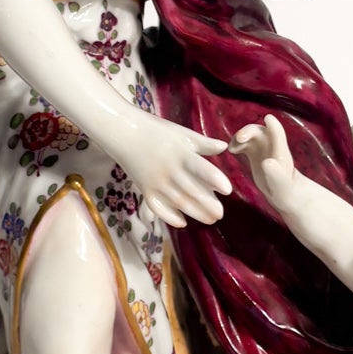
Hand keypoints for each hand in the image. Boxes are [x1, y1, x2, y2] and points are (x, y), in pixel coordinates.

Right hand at [116, 114, 232, 227]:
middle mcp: (169, 170)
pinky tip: (183, 222)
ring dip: (196, 213)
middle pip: (192, 192)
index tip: (228, 190)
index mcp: (181, 154)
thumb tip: (225, 147)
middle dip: (208, 205)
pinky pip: (158, 207)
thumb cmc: (157, 131)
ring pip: (178, 202)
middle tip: (221, 213)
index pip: (201, 169)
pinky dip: (170, 217)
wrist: (124, 132)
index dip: (215, 180)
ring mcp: (156, 182)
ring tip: (211, 219)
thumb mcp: (182, 133)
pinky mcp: (145, 189)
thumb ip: (204, 143)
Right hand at [229, 114, 296, 205]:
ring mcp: (261, 146)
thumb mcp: (279, 182)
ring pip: (249, 134)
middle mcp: (270, 144)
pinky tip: (232, 151)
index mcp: (279, 149)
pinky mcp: (253, 151)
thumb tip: (267, 162)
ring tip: (232, 148)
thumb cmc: (283, 187)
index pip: (277, 131)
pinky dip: (236, 143)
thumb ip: (275, 173)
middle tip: (239, 139)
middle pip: (258, 130)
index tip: (267, 118)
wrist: (282, 191)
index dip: (273, 124)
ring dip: (239, 137)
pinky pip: (243, 142)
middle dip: (248, 131)